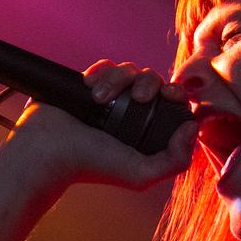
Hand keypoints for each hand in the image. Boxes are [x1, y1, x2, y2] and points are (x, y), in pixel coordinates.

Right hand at [0, 60, 196, 192]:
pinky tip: (91, 89)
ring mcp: (111, 97)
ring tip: (99, 97)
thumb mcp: (142, 175)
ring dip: (118, 79)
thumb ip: (176, 160)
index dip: (177, 94)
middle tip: (137, 97)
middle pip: (154, 79)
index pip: (173, 103)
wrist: (48, 151)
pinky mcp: (90, 84)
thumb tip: (193, 127)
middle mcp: (132, 113)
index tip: (171, 96)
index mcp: (148, 131)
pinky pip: (106, 65)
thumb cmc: (93, 166)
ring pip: (129, 69)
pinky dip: (102, 72)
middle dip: (149, 82)